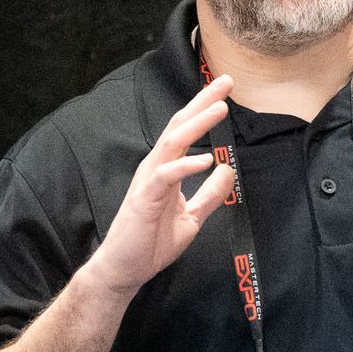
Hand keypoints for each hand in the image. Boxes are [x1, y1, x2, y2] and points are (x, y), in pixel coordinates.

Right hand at [87, 75, 238, 294]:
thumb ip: (209, 194)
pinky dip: (185, 166)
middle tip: (226, 82)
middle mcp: (156, 169)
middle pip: (179, 127)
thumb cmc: (151, 243)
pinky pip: (165, 176)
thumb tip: (227, 170)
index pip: (186, 131)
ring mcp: (148, 182)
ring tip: (220, 108)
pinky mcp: (144, 200)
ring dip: (197, 124)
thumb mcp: (192, 217)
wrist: (125, 269)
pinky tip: (206, 160)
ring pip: (172, 143)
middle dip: (202, 103)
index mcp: (166, 170)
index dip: (204, 109)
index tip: (225, 90)